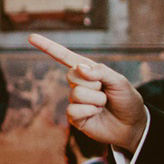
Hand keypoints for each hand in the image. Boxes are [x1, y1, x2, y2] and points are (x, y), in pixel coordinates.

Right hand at [28, 34, 146, 152]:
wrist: (132, 126)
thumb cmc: (126, 100)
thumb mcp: (119, 81)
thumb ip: (100, 71)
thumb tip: (79, 68)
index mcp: (87, 71)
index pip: (64, 57)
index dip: (48, 47)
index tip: (31, 37)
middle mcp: (78, 84)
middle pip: (72, 75)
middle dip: (94, 83)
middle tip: (105, 92)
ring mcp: (75, 100)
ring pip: (76, 94)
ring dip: (96, 100)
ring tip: (104, 105)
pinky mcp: (74, 117)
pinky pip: (73, 110)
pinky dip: (89, 112)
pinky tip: (95, 115)